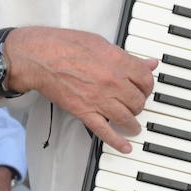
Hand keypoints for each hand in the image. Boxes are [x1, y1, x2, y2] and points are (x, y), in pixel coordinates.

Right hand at [5, 27, 155, 153]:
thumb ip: (128, 57)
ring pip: (127, 118)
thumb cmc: (66, 45)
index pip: (146, 80)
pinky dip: (117, 141)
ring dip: (132, 123)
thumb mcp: (102, 43)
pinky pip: (105, 131)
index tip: (144, 88)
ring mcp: (100, 99)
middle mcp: (113, 83)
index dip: (148, 85)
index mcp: (119, 63)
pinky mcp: (85, 112)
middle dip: (139, 104)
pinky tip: (126, 147)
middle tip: (135, 104)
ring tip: (133, 125)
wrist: (41, 58)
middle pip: (138, 101)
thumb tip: (149, 63)